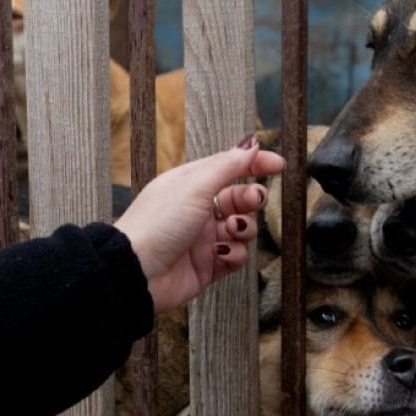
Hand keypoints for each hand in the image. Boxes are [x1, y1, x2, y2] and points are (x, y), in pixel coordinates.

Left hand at [113, 133, 284, 312]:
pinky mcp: (208, 266)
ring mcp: (203, 238)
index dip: (255, 164)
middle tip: (253, 201)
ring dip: (244, 228)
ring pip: (242, 229)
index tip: (278, 165)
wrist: (136, 273)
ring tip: (232, 230)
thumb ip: (227, 165)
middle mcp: (198, 210)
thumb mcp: (195, 185)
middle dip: (251, 198)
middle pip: (239, 198)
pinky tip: (221, 253)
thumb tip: (252, 143)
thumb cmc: (157, 224)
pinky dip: (235, 254)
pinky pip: (236, 256)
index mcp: (191, 184)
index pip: (229, 167)